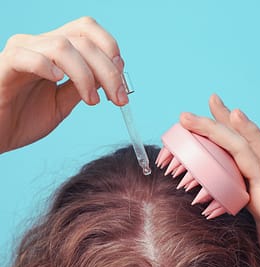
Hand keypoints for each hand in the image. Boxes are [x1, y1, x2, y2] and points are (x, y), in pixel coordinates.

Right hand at [0, 16, 127, 153]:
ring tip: (92, 101)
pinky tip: (57, 81)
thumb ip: (83, 87)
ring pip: (62, 46)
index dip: (111, 51)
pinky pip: (27, 56)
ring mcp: (22, 53)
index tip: (123, 81)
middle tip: (119, 98)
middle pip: (83, 38)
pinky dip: (47, 67)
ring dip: (86, 75)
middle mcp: (40, 45)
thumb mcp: (63, 103)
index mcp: (56, 52)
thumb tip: (110, 77)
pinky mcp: (4, 67)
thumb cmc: (25, 118)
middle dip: (109, 70)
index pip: (88, 32)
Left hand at [180, 94, 259, 266]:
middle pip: (244, 147)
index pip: (234, 145)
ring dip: (254, 137)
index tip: (203, 105)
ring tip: (237, 115)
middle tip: (198, 107)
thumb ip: (232, 190)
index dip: (219, 124)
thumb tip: (203, 182)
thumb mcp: (247, 208)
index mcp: (254, 178)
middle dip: (221, 125)